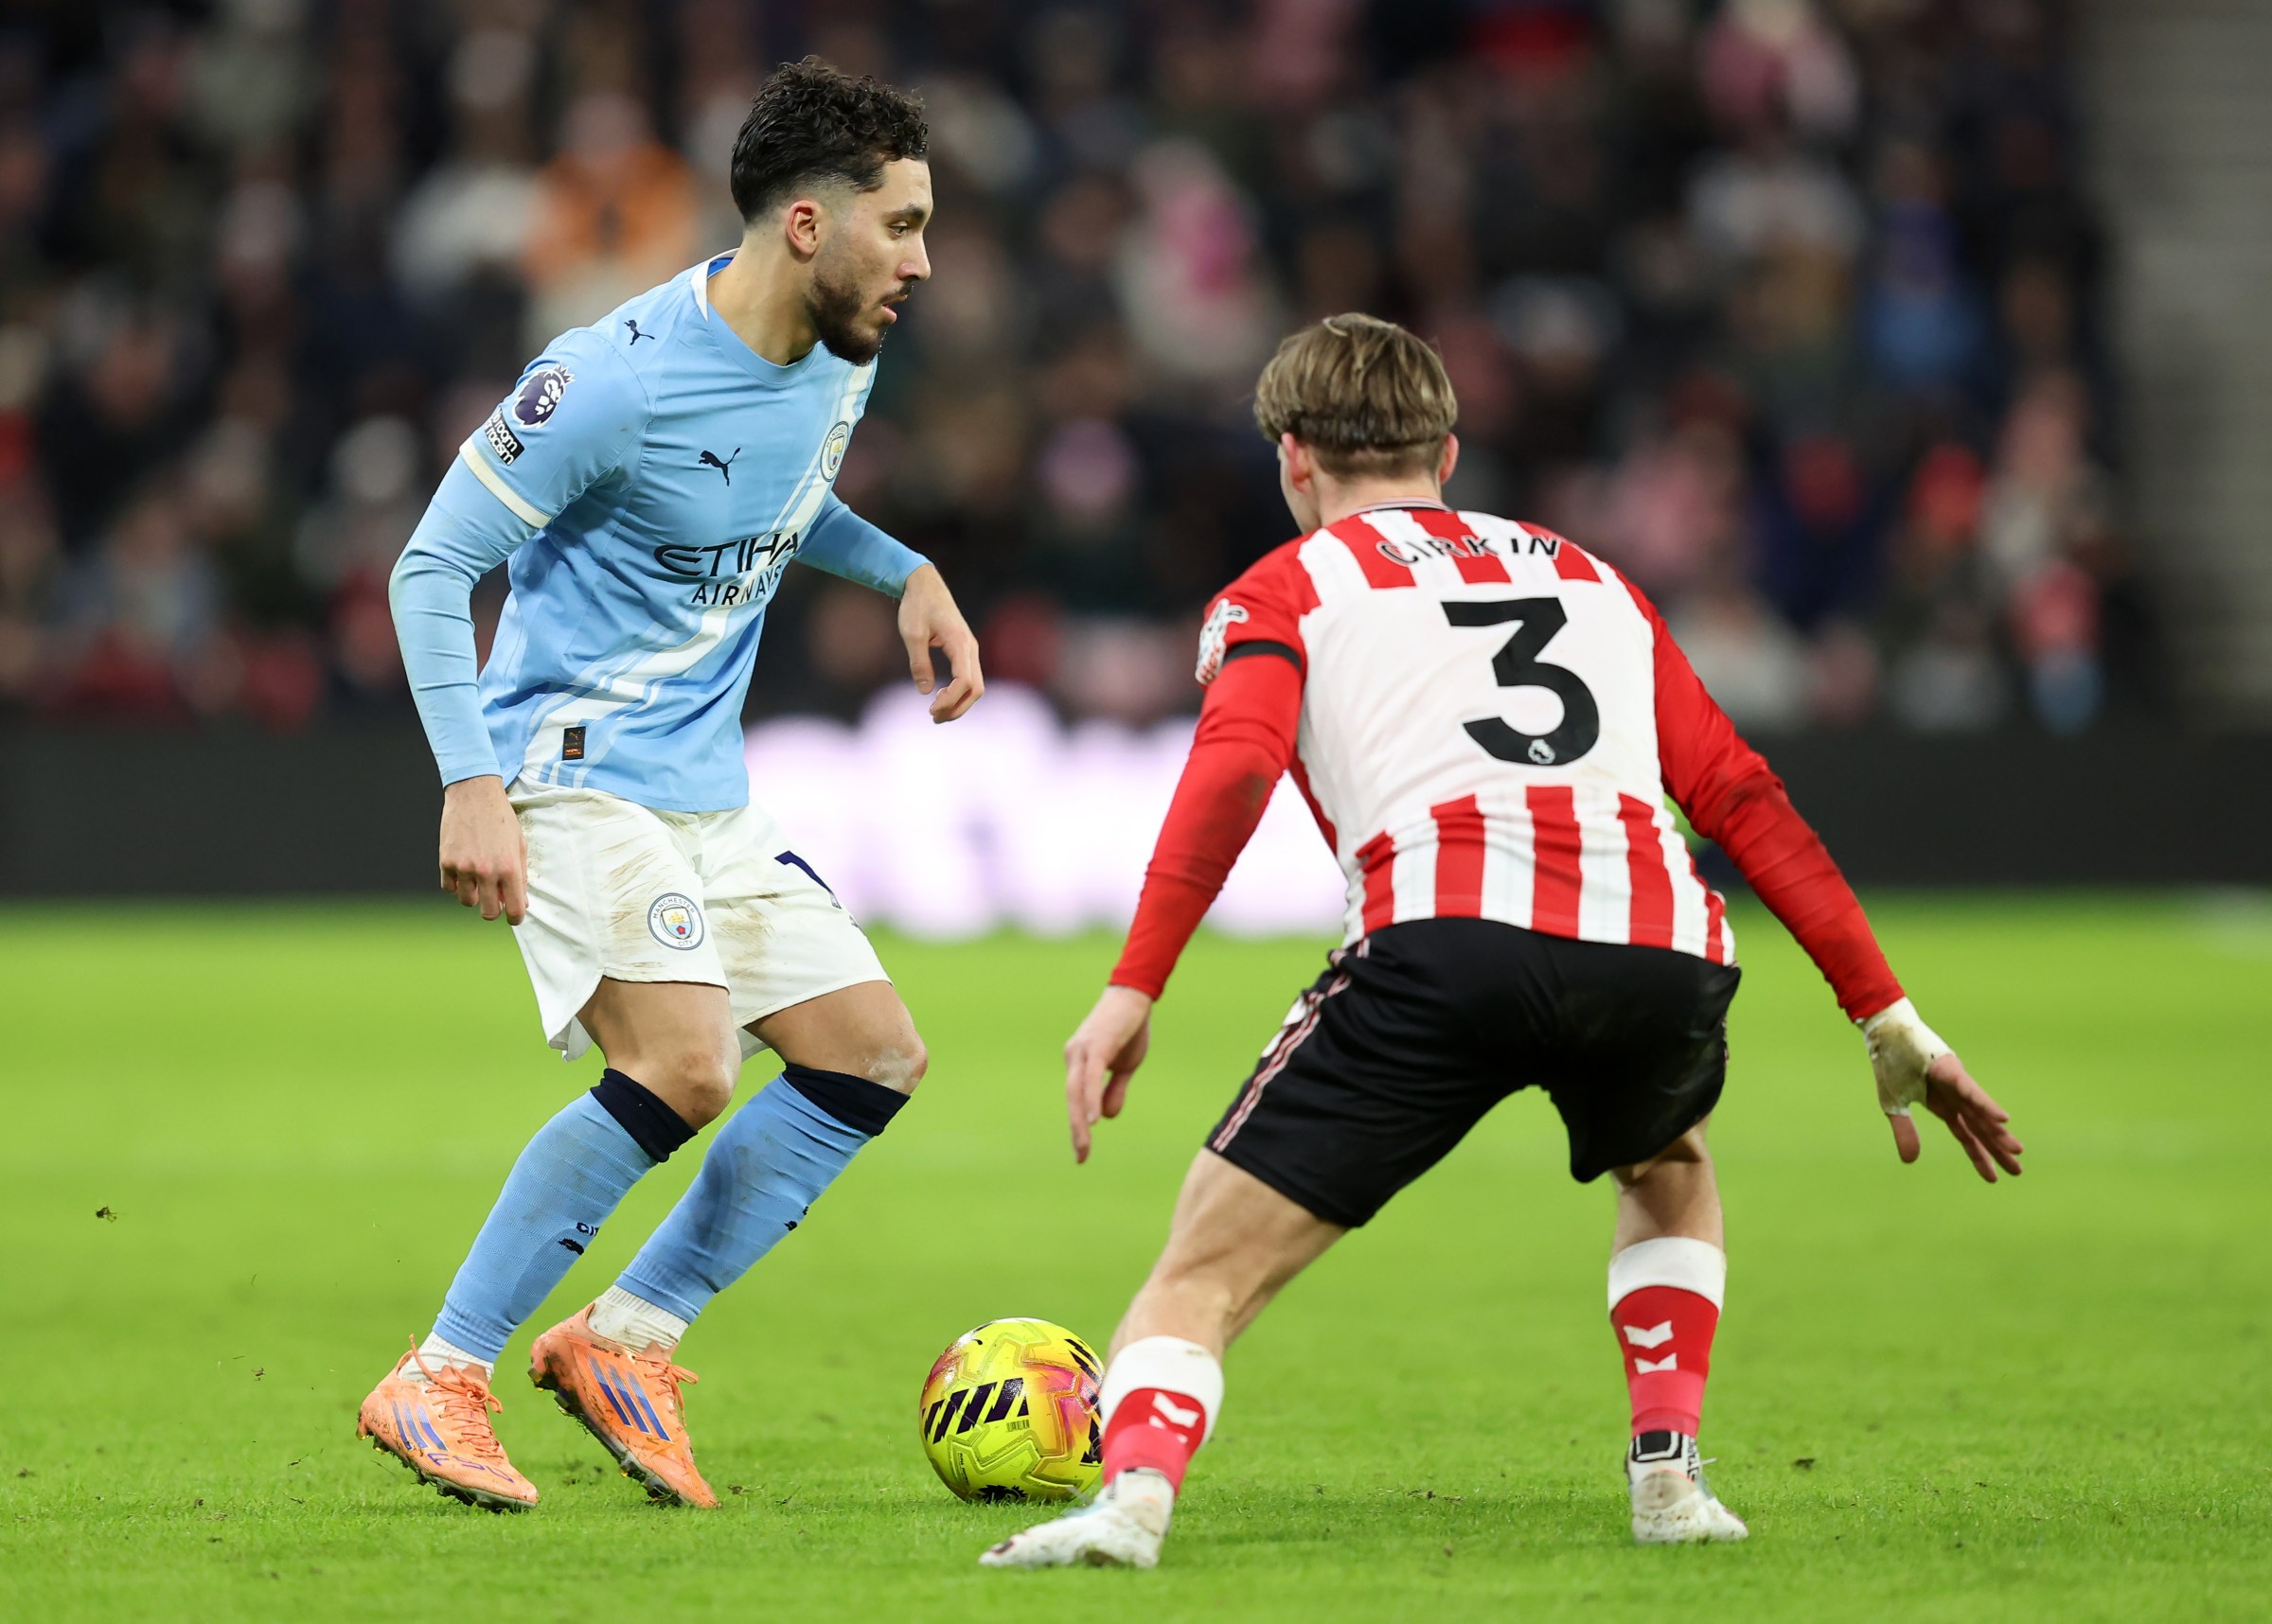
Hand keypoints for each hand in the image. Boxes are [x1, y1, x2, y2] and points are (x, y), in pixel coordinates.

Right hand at [438, 775, 526, 924]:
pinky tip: (462, 871)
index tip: (514, 915)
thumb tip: (521, 903)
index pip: (514, 909)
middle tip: (494, 899)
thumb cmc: (501, 819)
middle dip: (493, 910)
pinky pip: (449, 888)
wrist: (474, 794)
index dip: (515, 917)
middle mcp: (487, 872)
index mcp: (510, 869)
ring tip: (478, 879)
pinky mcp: (446, 861)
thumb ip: (521, 876)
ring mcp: (464, 868)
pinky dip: (455, 884)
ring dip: (473, 895)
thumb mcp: (519, 846)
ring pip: (467, 901)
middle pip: (488, 912)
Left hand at [898, 563, 984, 722]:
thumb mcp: (912, 634)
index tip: (930, 709)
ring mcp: (970, 649)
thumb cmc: (917, 605)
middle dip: (958, 708)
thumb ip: (919, 663)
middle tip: (934, 718)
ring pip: (975, 685)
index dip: (950, 700)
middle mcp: (971, 648)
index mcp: (960, 643)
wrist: (924, 584)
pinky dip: (959, 693)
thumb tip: (925, 692)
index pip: (964, 682)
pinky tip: (941, 697)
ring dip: (959, 703)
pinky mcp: (964, 650)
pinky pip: (969, 677)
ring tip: (937, 713)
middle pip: (976, 689)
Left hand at [1065, 985, 1153, 1162]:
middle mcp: (1074, 1056)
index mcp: (1078, 1062)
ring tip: (1083, 1145)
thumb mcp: (1124, 1065)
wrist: (1136, 997)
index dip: (1078, 1125)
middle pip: (1071, 1099)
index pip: (1075, 1099)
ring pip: (1077, 1091)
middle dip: (1076, 1130)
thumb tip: (1105, 1117)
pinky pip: (1090, 1076)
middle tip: (1081, 1157)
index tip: (1082, 1152)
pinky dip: (1090, 1098)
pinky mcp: (1097, 1044)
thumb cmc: (1129, 1028)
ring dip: (1080, 1120)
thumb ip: (1113, 1089)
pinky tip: (1094, 1118)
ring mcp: (1082, 1049)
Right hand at [1863, 998, 2022, 1181]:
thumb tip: (1911, 1161)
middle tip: (2017, 1171)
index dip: (1979, 1156)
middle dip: (1998, 1149)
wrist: (1885, 1035)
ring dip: (1998, 1132)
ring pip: (1981, 1113)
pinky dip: (1986, 1105)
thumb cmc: (1890, 1065)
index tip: (1993, 1178)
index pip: (1967, 1136)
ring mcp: (1957, 1083)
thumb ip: (1904, 1132)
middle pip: (1981, 1129)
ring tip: (2017, 1151)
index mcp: (1943, 1106)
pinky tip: (2002, 1119)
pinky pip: (1971, 1092)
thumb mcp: (1893, 1105)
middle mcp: (1956, 1097)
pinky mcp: (1952, 1071)